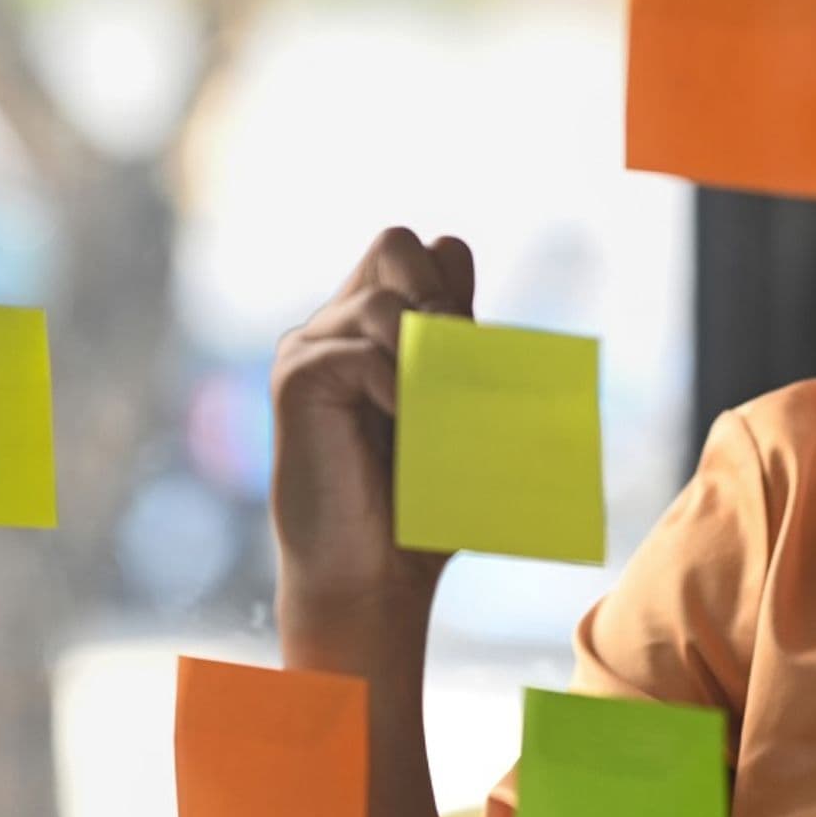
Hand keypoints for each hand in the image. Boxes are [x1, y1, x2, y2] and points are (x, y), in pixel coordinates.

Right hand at [270, 226, 475, 611]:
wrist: (376, 574)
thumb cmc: (423, 505)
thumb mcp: (462, 419)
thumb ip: (472, 364)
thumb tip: (519, 337)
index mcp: (382, 326)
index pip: (432, 251)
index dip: (458, 284)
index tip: (473, 345)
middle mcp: (342, 323)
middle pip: (396, 243)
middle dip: (437, 292)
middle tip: (455, 358)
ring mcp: (313, 347)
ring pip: (379, 300)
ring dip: (423, 350)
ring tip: (434, 404)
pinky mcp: (296, 378)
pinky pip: (356, 351)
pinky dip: (395, 384)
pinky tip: (404, 421)